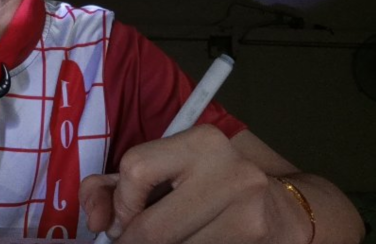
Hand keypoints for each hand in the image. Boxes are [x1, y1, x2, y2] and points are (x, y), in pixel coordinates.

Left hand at [80, 125, 271, 243]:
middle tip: (132, 240)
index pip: (136, 169)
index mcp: (202, 141)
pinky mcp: (254, 241)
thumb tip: (96, 221)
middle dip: (132, 241)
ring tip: (169, 238)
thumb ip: (115, 187)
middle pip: (152, 228)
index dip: (122, 202)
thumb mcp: (162, 173)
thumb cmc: (207, 187)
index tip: (124, 216)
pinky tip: (191, 242)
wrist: (279, 209)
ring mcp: (247, 212)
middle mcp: (230, 172)